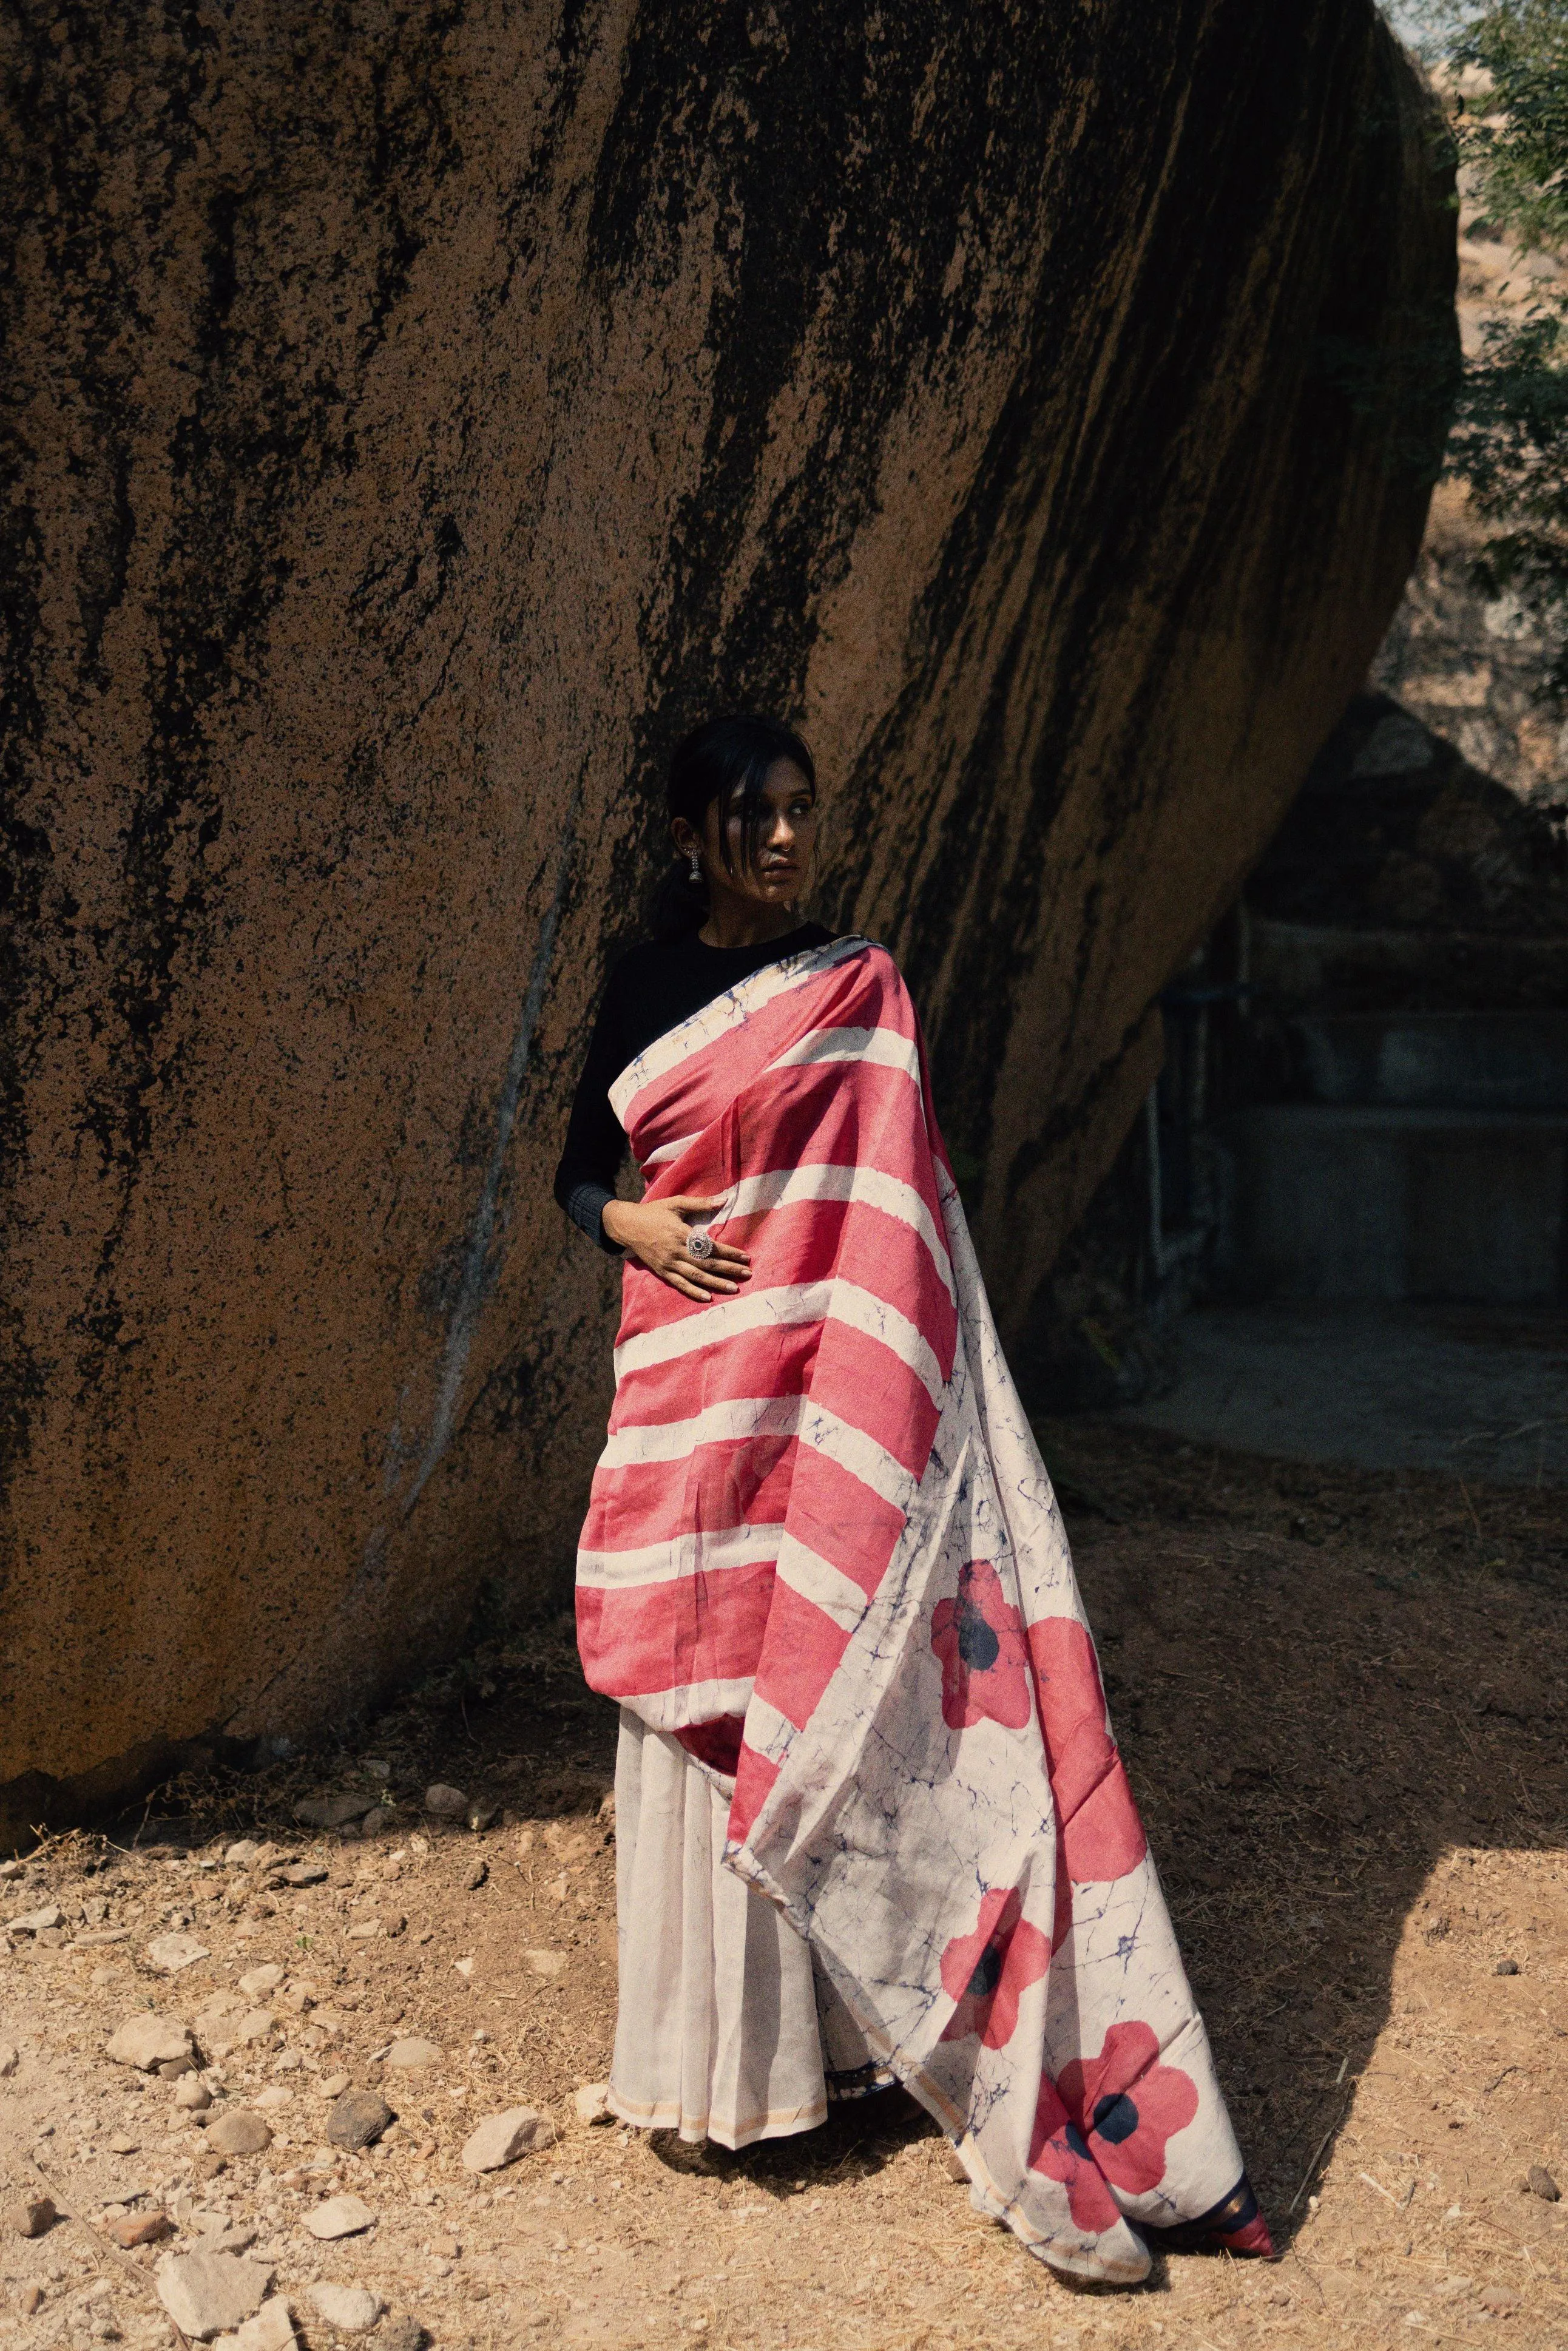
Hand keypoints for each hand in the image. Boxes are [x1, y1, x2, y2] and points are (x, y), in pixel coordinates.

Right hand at [601, 1194, 751, 1302]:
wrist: (626, 1226)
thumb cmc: (654, 1213)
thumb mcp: (676, 1203)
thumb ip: (700, 1203)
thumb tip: (724, 1200)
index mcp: (681, 1234)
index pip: (710, 1247)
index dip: (729, 1252)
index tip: (745, 1257)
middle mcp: (676, 1251)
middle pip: (707, 1264)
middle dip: (728, 1269)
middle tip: (747, 1274)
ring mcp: (668, 1263)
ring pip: (696, 1276)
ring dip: (716, 1283)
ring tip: (734, 1288)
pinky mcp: (662, 1272)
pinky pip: (680, 1284)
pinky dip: (693, 1292)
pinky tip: (708, 1297)